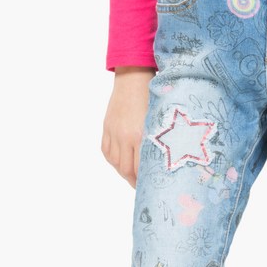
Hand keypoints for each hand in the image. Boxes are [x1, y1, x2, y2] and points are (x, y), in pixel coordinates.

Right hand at [102, 67, 155, 187]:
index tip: (150, 188)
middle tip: (142, 186)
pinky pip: (107, 151)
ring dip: (123, 172)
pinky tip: (121, 163)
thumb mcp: (159, 122)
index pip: (140, 169)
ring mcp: (113, 131)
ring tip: (132, 176)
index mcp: (140, 135)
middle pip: (126, 170)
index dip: (144, 182)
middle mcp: (125, 136)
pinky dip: (113, 160)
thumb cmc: (154, 98)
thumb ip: (156, 143)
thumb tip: (159, 164)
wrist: (134, 78)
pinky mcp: (106, 127)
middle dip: (134, 181)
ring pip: (115, 162)